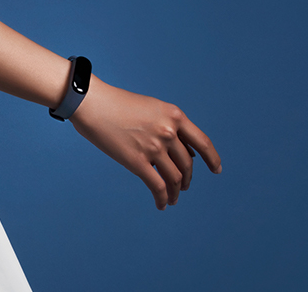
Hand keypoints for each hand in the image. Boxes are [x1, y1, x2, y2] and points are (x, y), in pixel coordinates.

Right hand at [70, 75, 221, 209]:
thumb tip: (177, 149)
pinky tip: (161, 204)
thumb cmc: (115, 103)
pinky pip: (157, 186)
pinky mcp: (137, 161)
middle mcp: (169, 132)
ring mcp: (154, 147)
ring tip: (172, 198)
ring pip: (175, 178)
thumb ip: (166, 124)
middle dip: (187, 178)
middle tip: (183, 186)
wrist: (91, 103)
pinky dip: (162, 199)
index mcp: (174, 115)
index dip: (212, 158)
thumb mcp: (150, 107)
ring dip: (175, 191)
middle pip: (187, 164)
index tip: (216, 169)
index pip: (202, 142)